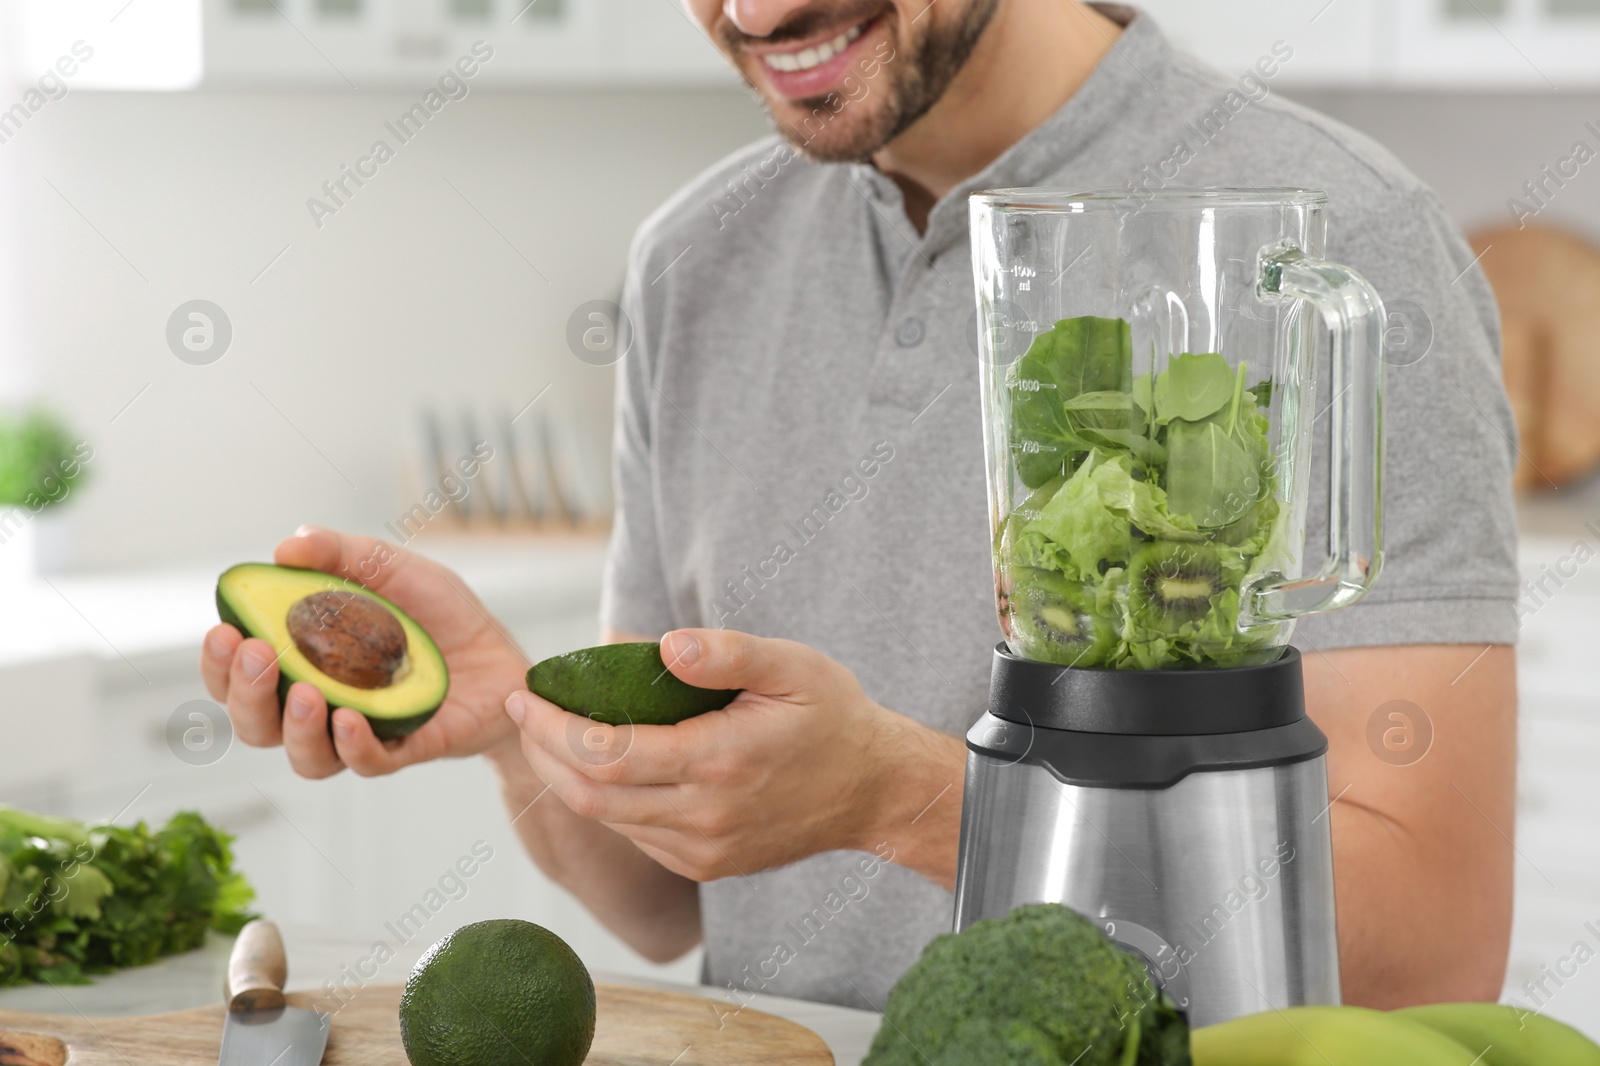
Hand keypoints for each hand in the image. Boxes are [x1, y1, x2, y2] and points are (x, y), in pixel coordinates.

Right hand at [200, 526, 528, 778]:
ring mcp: (361, 733)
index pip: (239, 675)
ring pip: (303, 756)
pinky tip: (349, 718)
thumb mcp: (394, 569)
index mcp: (305, 662)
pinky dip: (351, 744)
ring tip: (306, 693)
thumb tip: (287, 545)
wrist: (504, 654)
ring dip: (294, 728)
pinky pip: (366, 763)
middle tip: (258, 656)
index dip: (219, 662)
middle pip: (255, 723)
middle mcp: (322, 706)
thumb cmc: (440, 614)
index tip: (223, 631)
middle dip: (245, 694)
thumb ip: (343, 553)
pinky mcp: (404, 750)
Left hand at [504, 629, 965, 885]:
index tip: (527, 693)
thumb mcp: (791, 665)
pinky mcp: (704, 864)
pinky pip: (635, 835)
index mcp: (720, 760)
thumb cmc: (831, 717)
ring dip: (568, 776)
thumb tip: (663, 646)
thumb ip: (727, 653)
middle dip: (544, 750)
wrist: (873, 789)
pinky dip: (606, 800)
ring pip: (608, 819)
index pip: (606, 752)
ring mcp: (703, 848)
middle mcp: (705, 815)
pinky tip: (602, 765)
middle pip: (591, 793)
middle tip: (525, 710)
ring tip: (551, 732)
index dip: (553, 726)